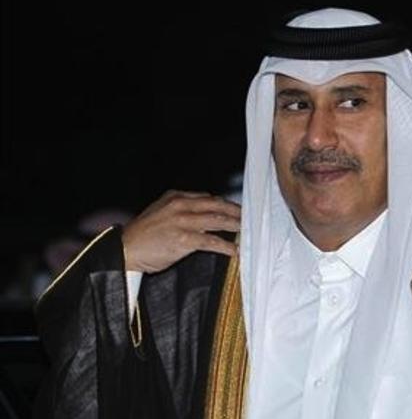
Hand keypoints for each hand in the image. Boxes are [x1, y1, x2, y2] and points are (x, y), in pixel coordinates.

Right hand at [122, 190, 240, 272]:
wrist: (124, 249)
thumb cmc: (144, 234)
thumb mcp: (162, 212)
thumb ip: (183, 210)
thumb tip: (207, 214)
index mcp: (177, 197)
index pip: (209, 198)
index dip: (227, 205)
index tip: (239, 210)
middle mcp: (181, 206)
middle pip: (218, 205)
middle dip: (237, 212)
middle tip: (251, 218)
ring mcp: (183, 222)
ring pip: (217, 221)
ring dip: (236, 226)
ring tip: (248, 232)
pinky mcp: (183, 239)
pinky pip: (211, 242)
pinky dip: (226, 246)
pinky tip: (235, 251)